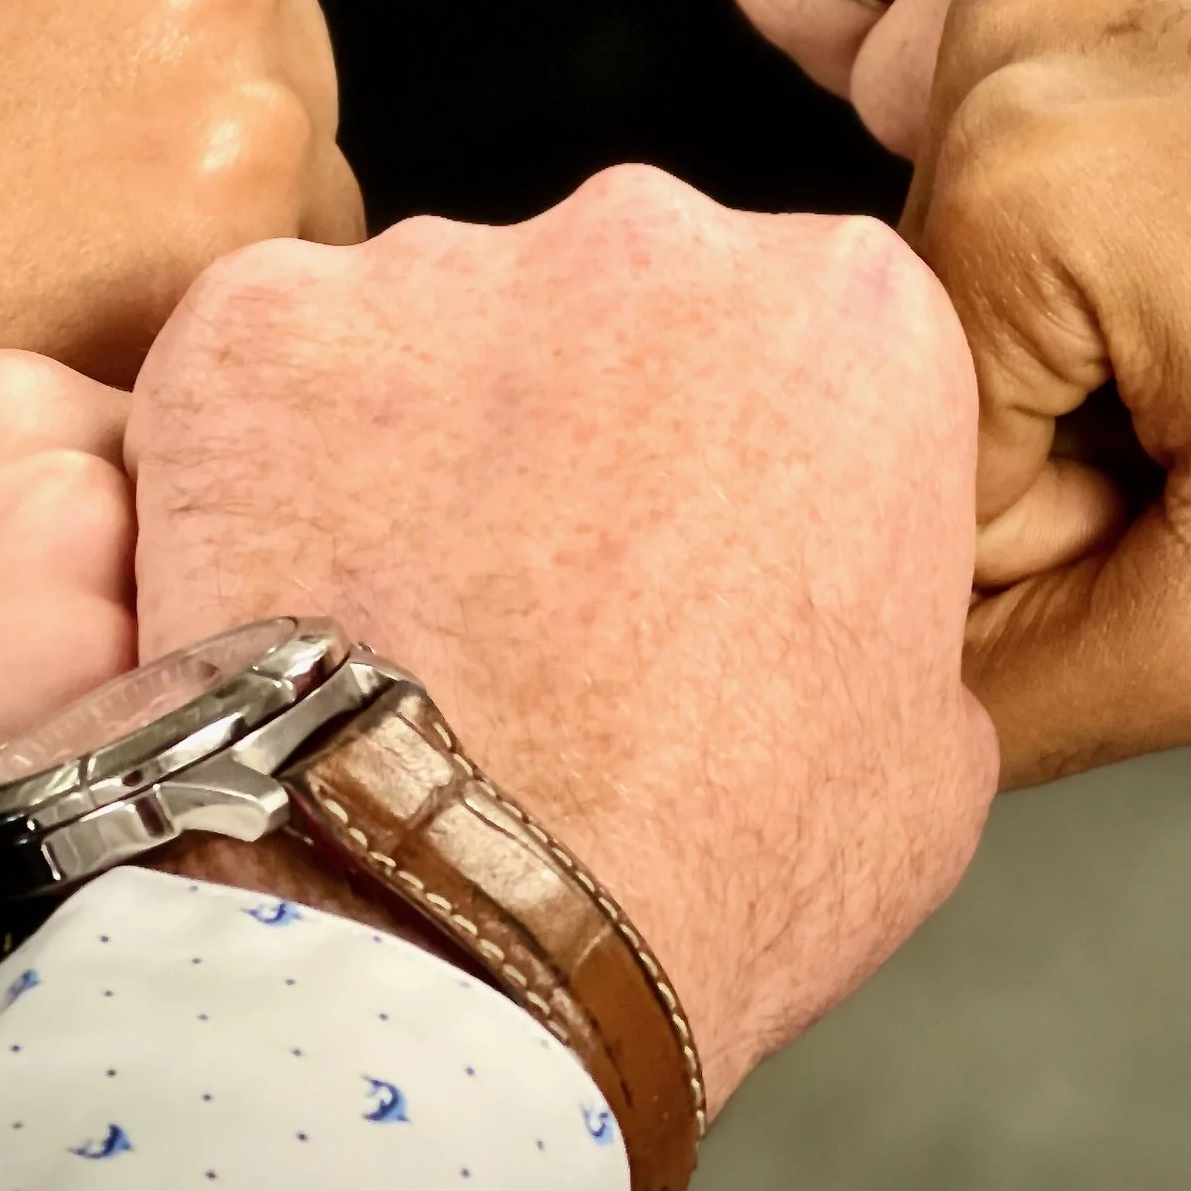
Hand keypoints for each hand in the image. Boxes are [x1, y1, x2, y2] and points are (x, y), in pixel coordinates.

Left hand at [129, 168, 996, 1109]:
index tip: (708, 552)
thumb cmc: (710, 873)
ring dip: (430, 433)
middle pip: (622, 296)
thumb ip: (892, 608)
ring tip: (410, 615)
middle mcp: (654, 235)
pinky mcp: (261, 318)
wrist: (450, 954)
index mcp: (851, 314)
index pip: (807, 335)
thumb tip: (838, 608)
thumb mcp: (929, 758)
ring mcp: (441, 265)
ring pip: (439, 325)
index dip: (752, 453)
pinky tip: (291, 592)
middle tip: (555, 588)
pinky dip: (270, 456)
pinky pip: (270, 365)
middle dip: (592, 409)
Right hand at [905, 0, 1190, 782]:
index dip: (1081, 538)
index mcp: (1009, 172)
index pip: (917, 470)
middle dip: (1094, 432)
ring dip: (1122, 342)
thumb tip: (886, 717)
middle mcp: (1004, 30)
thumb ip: (1030, 700)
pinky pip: (1062, 165)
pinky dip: (1156, 237)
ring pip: (1002, 272)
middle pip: (949, 356)